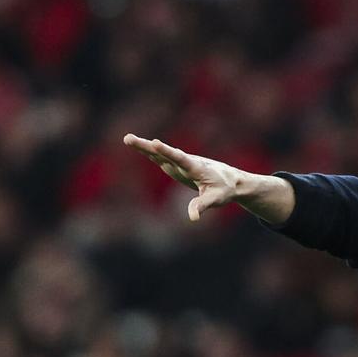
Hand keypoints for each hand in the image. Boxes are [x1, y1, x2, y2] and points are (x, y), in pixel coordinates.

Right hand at [123, 133, 242, 221]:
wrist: (231, 180)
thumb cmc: (224, 189)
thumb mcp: (216, 199)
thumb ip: (202, 206)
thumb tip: (191, 218)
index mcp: (195, 168)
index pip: (179, 158)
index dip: (166, 151)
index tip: (154, 142)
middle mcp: (185, 162)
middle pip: (163, 153)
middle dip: (146, 146)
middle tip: (128, 138)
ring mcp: (180, 163)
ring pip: (159, 154)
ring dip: (144, 147)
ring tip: (127, 139)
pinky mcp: (177, 166)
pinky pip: (161, 158)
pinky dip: (149, 152)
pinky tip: (139, 147)